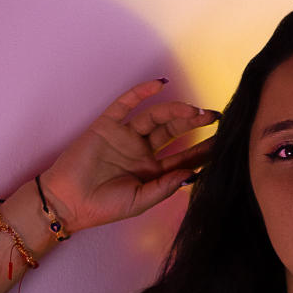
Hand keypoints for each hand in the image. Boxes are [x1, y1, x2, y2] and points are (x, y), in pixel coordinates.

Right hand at [38, 78, 218, 231]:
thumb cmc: (104, 207)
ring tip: (193, 110)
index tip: (224, 143)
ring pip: (156, 116)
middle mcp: (142, 151)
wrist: (68, 202)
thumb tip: (193, 173)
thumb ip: (166, 187)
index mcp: (153, 170)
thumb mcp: (141, 201)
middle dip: (194, 123)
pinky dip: (141, 92)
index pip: (184, 155)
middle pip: (174, 131)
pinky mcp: (107, 125)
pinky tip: (159, 85)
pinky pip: (126, 104)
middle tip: (214, 116)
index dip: (204, 149)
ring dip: (175, 110)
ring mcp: (126, 136)